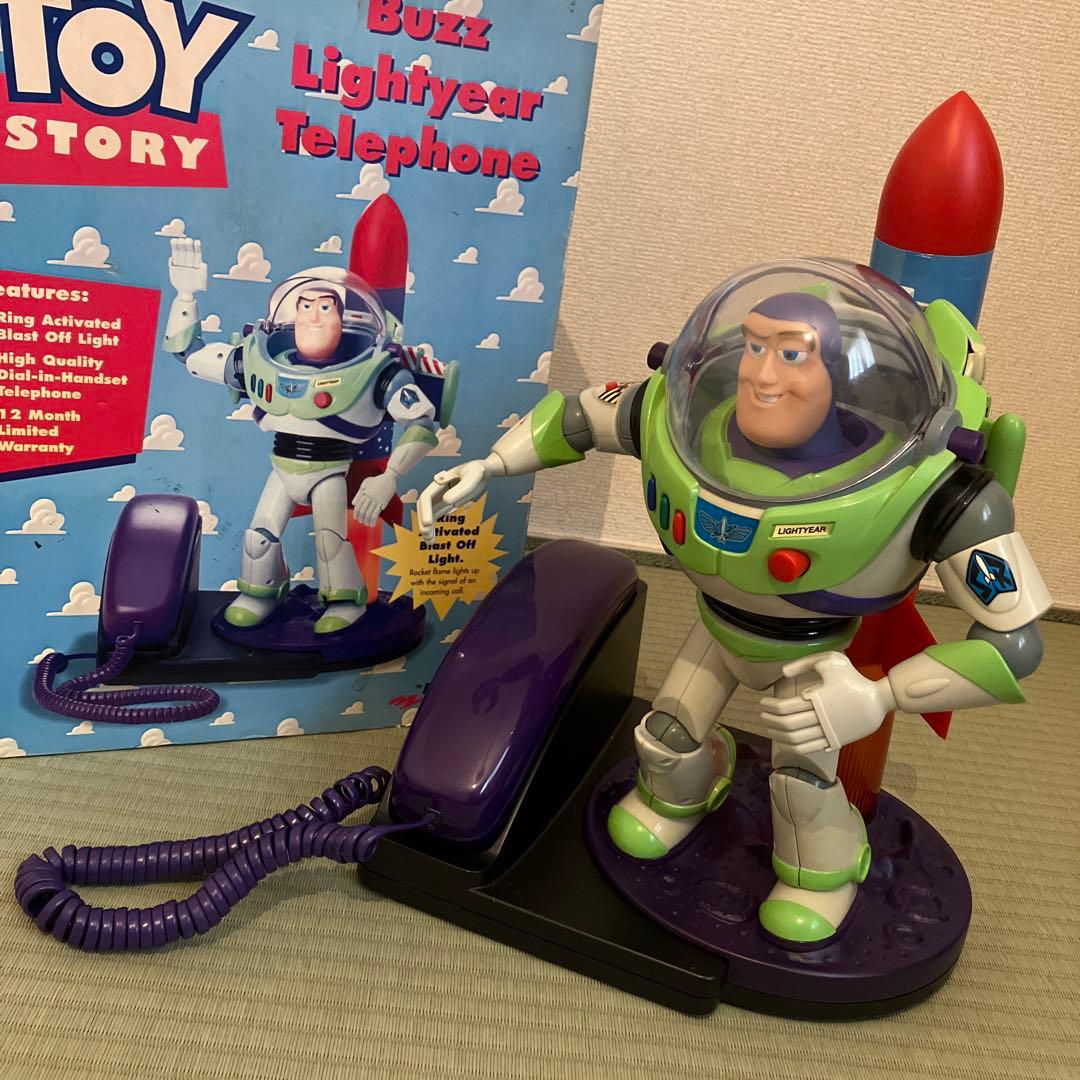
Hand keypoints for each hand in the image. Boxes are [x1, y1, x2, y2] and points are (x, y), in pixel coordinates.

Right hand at [169, 238, 206, 298]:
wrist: (185, 292)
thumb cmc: (196, 287)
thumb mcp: (202, 283)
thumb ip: (203, 273)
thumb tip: (203, 263)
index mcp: (197, 264)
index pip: (197, 254)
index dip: (197, 248)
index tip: (197, 241)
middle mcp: (189, 262)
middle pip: (188, 252)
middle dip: (187, 245)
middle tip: (186, 240)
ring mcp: (180, 263)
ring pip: (179, 253)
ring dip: (177, 246)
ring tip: (176, 240)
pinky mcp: (173, 266)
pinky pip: (172, 259)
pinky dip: (172, 254)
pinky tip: (172, 249)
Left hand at [353, 472, 396, 525]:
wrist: (389, 478)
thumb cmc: (377, 480)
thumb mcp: (366, 483)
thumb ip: (359, 493)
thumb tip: (354, 503)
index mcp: (365, 493)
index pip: (358, 506)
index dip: (356, 514)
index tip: (356, 518)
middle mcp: (370, 497)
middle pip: (363, 511)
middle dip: (361, 519)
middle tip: (362, 522)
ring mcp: (377, 500)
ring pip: (370, 514)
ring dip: (367, 521)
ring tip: (367, 524)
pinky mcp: (383, 502)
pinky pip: (377, 513)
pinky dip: (374, 520)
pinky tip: (373, 523)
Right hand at [417, 459, 490, 539]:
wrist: (484, 471)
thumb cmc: (478, 471)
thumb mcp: (473, 477)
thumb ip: (462, 489)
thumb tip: (447, 501)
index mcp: (440, 482)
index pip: (427, 497)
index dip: (425, 510)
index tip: (428, 523)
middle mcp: (437, 490)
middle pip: (424, 506)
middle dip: (423, 521)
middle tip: (426, 534)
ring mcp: (441, 498)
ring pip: (429, 513)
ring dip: (427, 527)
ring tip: (430, 542)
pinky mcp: (447, 504)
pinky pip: (437, 515)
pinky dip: (435, 526)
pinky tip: (433, 538)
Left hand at [760, 652, 896, 754]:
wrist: (878, 700)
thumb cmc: (853, 678)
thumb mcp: (831, 661)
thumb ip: (805, 663)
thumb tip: (783, 672)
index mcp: (817, 698)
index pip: (784, 708)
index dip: (769, 707)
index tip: (762, 704)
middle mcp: (820, 718)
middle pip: (787, 725)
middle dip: (770, 721)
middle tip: (761, 716)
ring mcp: (827, 732)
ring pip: (795, 739)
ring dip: (777, 735)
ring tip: (769, 728)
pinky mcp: (834, 741)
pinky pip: (808, 749)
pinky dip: (792, 747)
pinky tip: (784, 741)